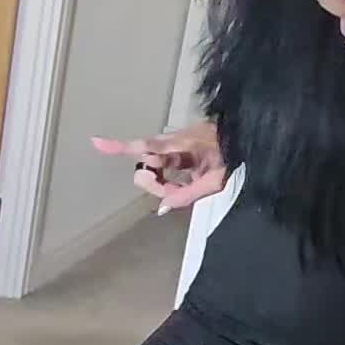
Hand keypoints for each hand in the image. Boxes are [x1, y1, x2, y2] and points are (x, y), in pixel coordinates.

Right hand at [91, 121, 226, 210]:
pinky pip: (167, 168)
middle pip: (147, 163)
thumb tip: (163, 207)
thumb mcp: (215, 180)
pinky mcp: (181, 151)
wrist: (247, 137)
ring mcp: (176, 147)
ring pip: (156, 168)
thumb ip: (188, 193)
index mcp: (182, 144)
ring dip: (164, 183)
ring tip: (185, 189)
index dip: (121, 146)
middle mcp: (174, 143)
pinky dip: (171, 181)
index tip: (96, 142)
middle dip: (153, 182)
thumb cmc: (234, 154)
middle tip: (172, 193)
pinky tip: (185, 185)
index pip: (147, 146)